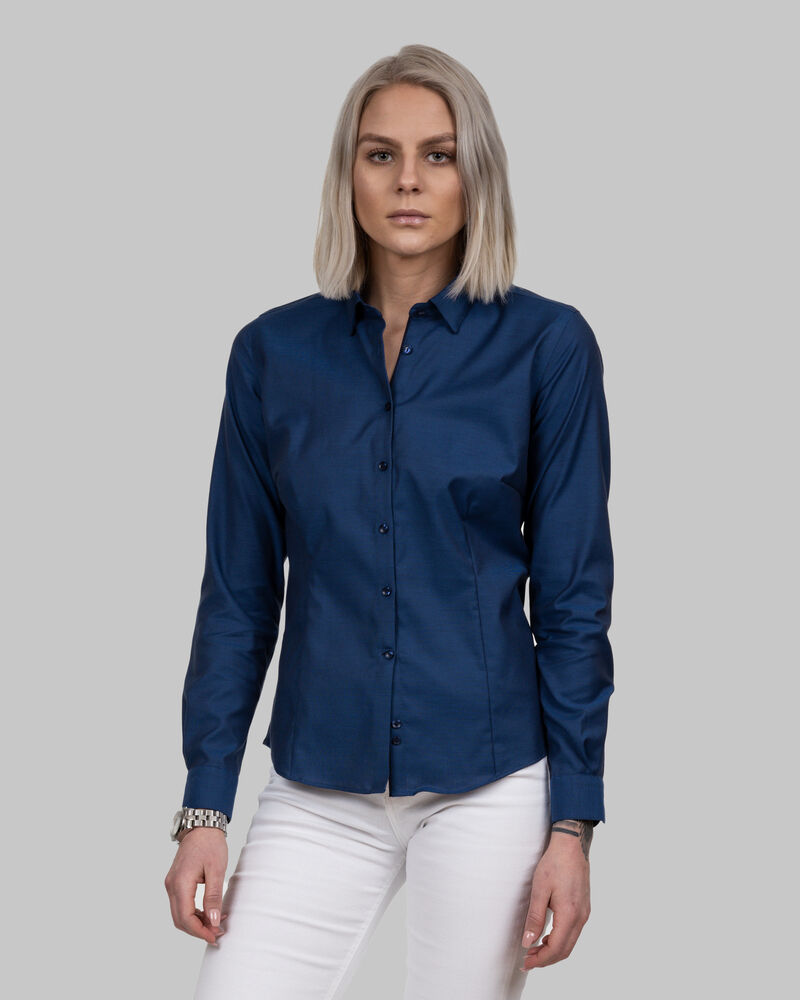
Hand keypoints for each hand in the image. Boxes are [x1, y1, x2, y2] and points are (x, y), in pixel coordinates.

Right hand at [164, 827, 228, 944]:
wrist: (202, 826)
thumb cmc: (210, 844)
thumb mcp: (216, 870)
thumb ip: (213, 896)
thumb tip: (212, 921)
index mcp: (180, 883)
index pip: (185, 918)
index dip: (199, 931)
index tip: (215, 936)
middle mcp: (171, 886)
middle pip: (180, 920)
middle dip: (198, 930)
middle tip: (217, 933)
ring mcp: (172, 884)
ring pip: (179, 914)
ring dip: (196, 922)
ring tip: (216, 922)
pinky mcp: (176, 882)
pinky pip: (181, 904)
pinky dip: (194, 913)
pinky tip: (209, 912)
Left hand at [518, 820, 592, 970]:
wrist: (572, 846)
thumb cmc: (555, 863)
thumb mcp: (539, 889)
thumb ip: (535, 918)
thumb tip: (528, 941)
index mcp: (570, 914)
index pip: (556, 948)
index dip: (541, 959)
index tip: (526, 963)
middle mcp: (580, 917)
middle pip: (565, 950)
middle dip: (546, 959)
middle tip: (528, 960)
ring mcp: (584, 913)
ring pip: (570, 943)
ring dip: (553, 951)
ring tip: (534, 949)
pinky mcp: (583, 908)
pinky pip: (573, 932)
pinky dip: (560, 941)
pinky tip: (547, 937)